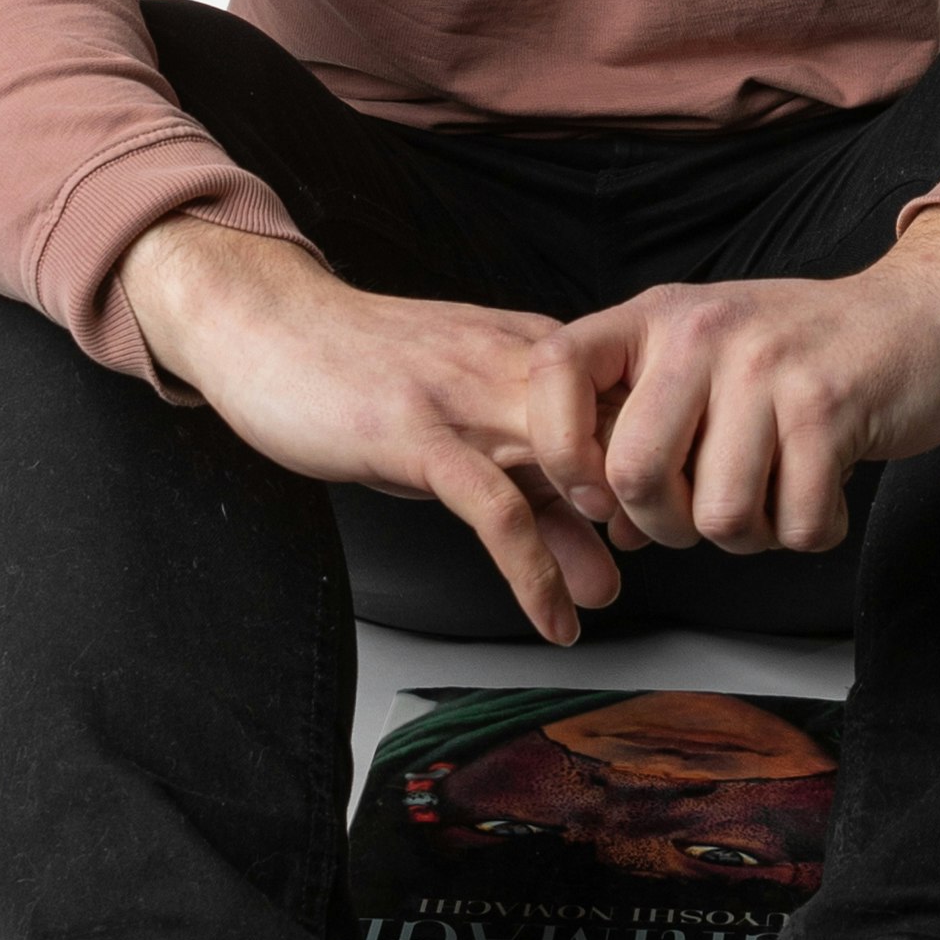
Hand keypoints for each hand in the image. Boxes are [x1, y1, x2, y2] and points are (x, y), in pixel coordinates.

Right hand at [116, 218, 624, 643]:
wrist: (267, 323)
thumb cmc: (365, 375)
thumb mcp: (465, 429)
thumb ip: (539, 492)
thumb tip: (609, 569)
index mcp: (537, 352)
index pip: (639, 407)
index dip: (669, 468)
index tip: (672, 522)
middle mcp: (516, 365)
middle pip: (623, 432)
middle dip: (653, 502)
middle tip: (660, 563)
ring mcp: (467, 397)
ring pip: (574, 464)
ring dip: (605, 540)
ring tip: (608, 601)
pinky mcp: (418, 434)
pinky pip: (498, 508)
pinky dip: (536, 571)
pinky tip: (552, 616)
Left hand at [526, 207, 939, 562]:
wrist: (929, 312)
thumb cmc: (811, 352)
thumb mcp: (715, 363)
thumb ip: (654, 431)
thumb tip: (612, 525)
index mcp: (661, 316)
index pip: (554, 370)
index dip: (557, 450)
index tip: (598, 495)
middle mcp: (705, 331)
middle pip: (635, 473)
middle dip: (671, 526)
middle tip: (709, 515)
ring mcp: (768, 366)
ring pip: (718, 515)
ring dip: (751, 535)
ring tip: (779, 496)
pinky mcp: (830, 407)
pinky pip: (793, 524)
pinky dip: (811, 531)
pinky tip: (826, 495)